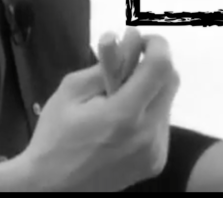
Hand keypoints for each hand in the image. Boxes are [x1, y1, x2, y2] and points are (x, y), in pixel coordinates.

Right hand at [6, 34, 179, 191]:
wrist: (51, 188)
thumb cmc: (54, 136)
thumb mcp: (71, 91)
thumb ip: (104, 64)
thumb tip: (128, 38)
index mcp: (124, 114)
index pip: (160, 66)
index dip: (155, 45)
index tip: (140, 41)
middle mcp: (148, 133)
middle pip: (171, 81)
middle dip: (153, 65)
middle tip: (128, 65)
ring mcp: (155, 151)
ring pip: (166, 102)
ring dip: (149, 90)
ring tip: (118, 99)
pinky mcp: (156, 163)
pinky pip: (161, 125)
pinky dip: (147, 113)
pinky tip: (122, 123)